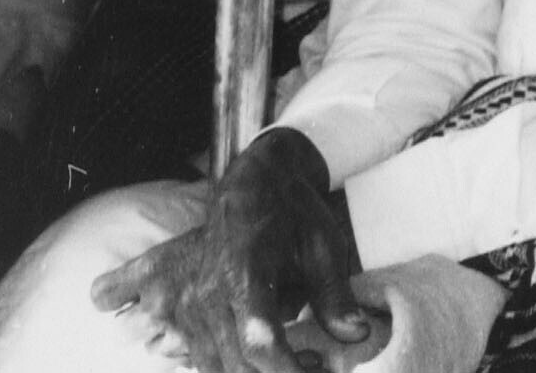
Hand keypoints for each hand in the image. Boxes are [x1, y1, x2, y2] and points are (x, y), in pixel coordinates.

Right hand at [89, 130, 368, 372]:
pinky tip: (256, 349)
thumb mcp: (324, 244)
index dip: (289, 370)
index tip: (320, 368)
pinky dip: (221, 360)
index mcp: (245, 273)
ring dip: (252, 372)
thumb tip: (357, 334)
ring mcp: (187, 302)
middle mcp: (207, 293)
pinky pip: (199, 353)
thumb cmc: (293, 210)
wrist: (255, 180)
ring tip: (298, 356)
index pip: (260, 343)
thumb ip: (335, 293)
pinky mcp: (179, 306)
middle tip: (318, 362)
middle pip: (235, 364)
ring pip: (212, 365)